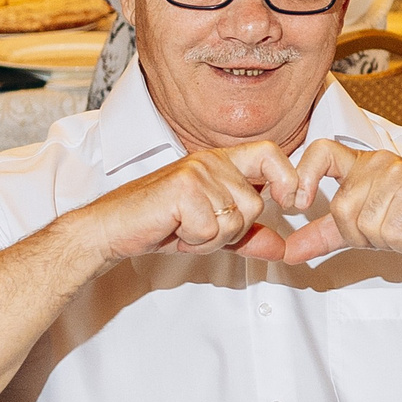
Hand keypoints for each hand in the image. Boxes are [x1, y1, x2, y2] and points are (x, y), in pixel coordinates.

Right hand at [77, 141, 301, 261]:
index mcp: (221, 163)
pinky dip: (195, 241)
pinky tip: (174, 230)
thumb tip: (282, 248)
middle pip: (254, 205)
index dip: (287, 178)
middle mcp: (211, 161)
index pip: (272, 153)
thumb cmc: (159, 224)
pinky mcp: (184, 189)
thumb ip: (248, 236)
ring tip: (184, 228)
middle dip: (231, 231)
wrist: (113, 230)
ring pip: (235, 221)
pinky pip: (212, 230)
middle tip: (198, 228)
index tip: (288, 202)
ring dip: (210, 238)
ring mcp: (198, 172)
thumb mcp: (211, 231)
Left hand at [280, 142, 401, 262]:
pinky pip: (390, 231)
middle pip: (341, 209)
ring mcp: (397, 174)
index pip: (321, 152)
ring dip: (385, 240)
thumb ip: (325, 233)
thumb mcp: (362, 225)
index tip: (299, 203)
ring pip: (365, 224)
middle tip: (389, 229)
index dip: (303, 176)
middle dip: (362, 234)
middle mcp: (378, 163)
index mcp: (361, 165)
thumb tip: (289, 250)